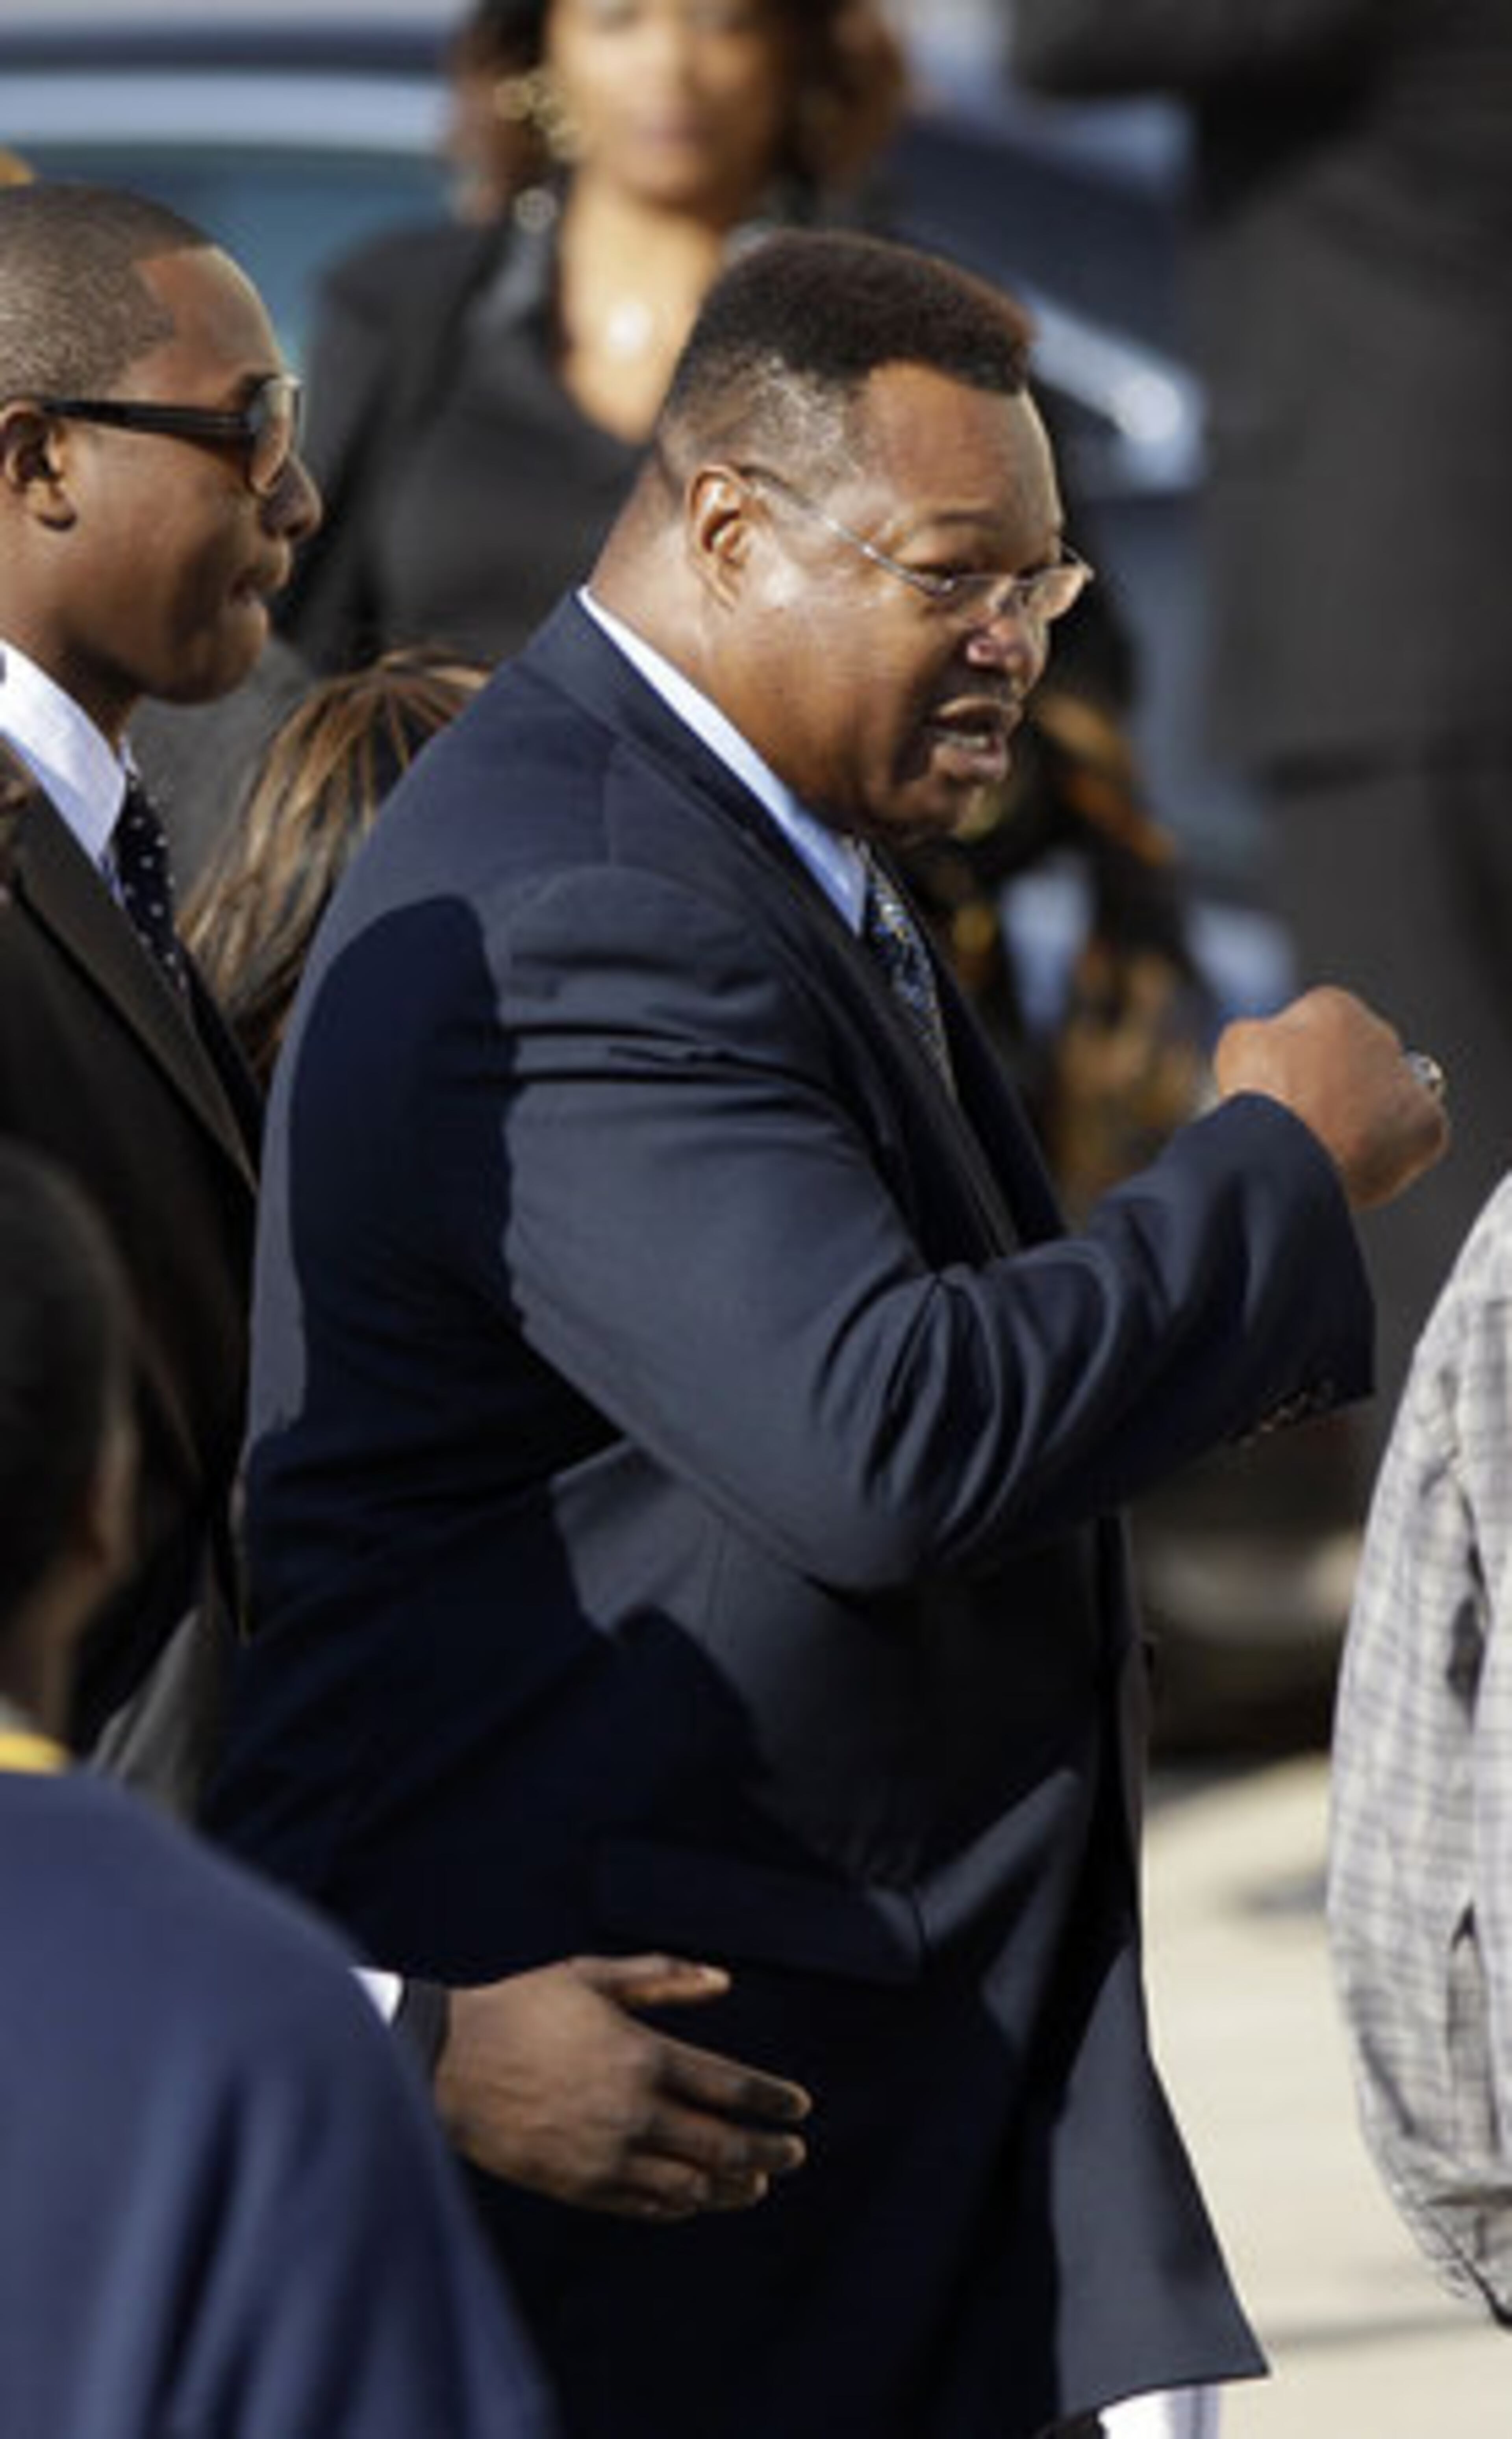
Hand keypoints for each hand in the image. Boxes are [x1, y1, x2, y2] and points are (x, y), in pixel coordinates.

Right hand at [435, 1954, 810, 2220]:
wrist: (450, 2063)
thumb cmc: (524, 2008)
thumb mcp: (593, 1976)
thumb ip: (663, 1977)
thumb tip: (723, 1980)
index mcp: (643, 2056)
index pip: (731, 2088)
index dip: (773, 2100)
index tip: (799, 2107)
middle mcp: (633, 2113)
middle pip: (723, 2145)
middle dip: (769, 2151)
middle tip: (795, 2153)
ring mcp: (607, 2157)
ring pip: (692, 2186)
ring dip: (734, 2187)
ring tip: (759, 2183)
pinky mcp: (580, 2187)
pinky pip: (647, 2206)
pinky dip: (682, 2205)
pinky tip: (697, 2198)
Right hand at [1213, 985, 1448, 1209]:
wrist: (1288, 1158)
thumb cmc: (1259, 1100)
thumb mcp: (1238, 1045)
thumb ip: (1261, 1033)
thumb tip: (1268, 1041)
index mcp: (1334, 1008)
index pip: (1319, 1030)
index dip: (1296, 1064)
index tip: (1282, 1092)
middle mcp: (1382, 1035)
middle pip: (1359, 1062)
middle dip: (1338, 1088)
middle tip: (1307, 1123)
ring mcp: (1409, 1081)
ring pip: (1389, 1101)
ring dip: (1367, 1119)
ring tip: (1330, 1148)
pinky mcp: (1429, 1126)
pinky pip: (1413, 1140)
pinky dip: (1389, 1155)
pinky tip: (1357, 1163)